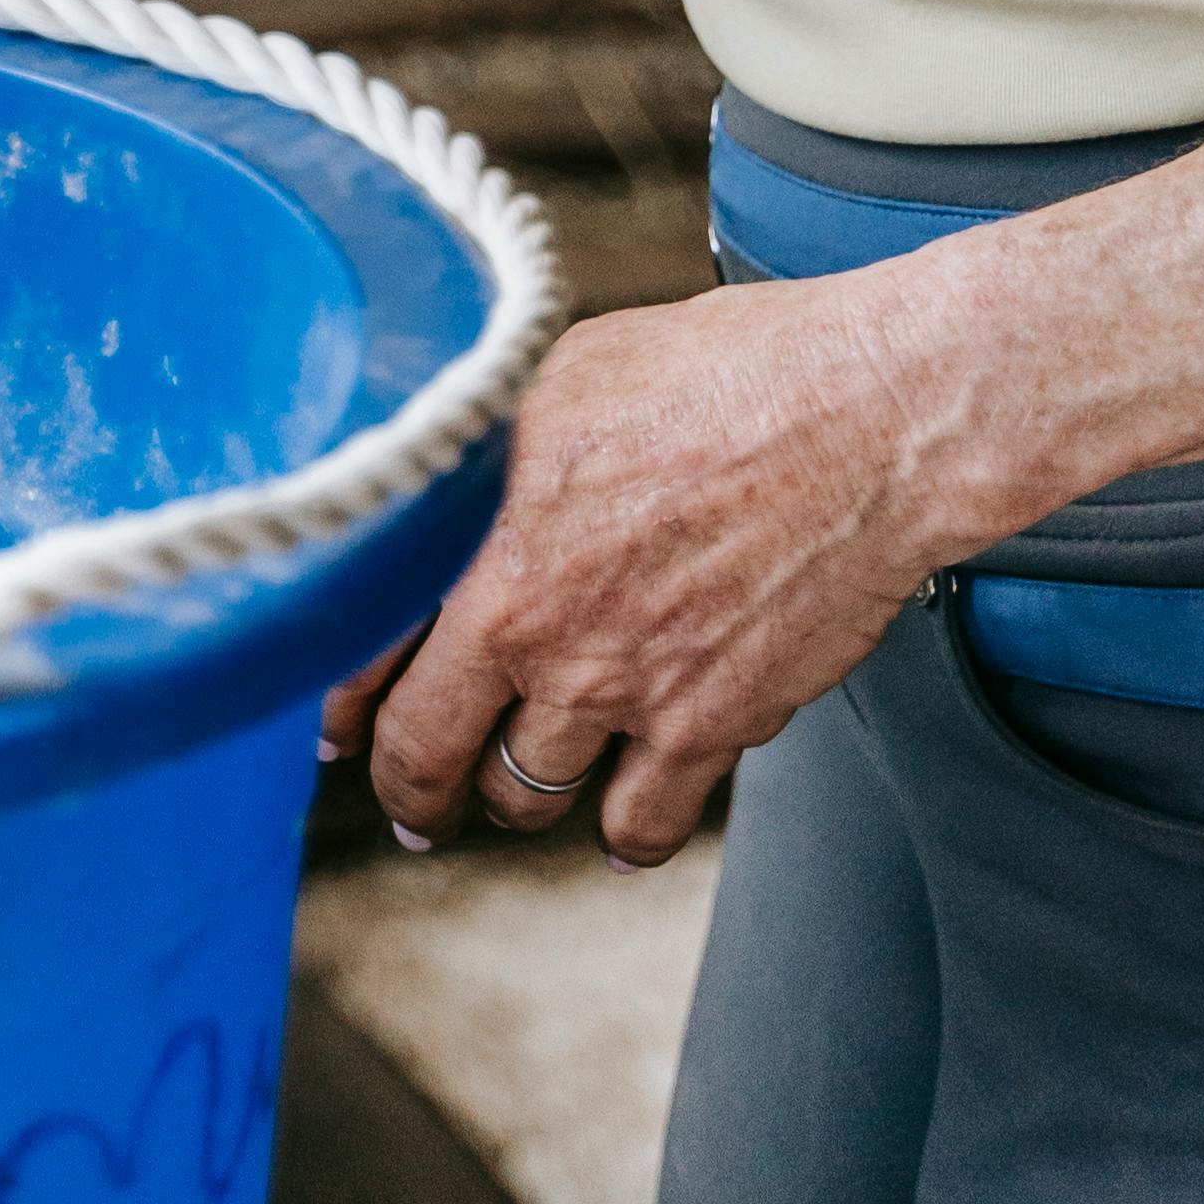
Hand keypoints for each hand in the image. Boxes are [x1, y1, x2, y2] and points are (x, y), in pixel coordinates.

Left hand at [321, 275, 965, 866]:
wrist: (865, 421)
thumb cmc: (728, 370)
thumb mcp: (567, 374)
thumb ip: (499, 452)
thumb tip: (458, 478)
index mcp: (489, 538)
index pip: (368, 651)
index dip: (343, 703)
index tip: (339, 730)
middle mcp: (544, 630)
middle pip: (433, 754)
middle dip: (412, 788)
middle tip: (415, 804)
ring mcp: (627, 690)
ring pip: (531, 797)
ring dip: (517, 799)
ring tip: (517, 794)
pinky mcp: (712, 728)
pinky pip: (641, 824)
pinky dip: (624, 833)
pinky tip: (622, 818)